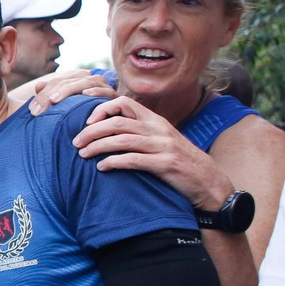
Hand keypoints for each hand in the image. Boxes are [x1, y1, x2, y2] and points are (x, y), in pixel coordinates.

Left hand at [26, 70, 116, 114]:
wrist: (107, 127)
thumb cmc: (79, 119)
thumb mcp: (61, 109)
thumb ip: (49, 96)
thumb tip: (38, 85)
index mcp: (77, 79)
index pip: (57, 82)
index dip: (43, 95)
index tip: (31, 111)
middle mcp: (90, 80)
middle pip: (68, 82)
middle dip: (51, 94)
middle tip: (38, 109)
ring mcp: (103, 86)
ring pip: (84, 83)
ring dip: (69, 90)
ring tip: (55, 100)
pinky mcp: (114, 96)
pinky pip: (105, 91)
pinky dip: (95, 92)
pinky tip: (85, 95)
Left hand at [70, 95, 234, 208]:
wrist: (209, 182)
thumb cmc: (179, 162)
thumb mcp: (161, 141)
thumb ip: (139, 133)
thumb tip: (106, 131)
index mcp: (155, 121)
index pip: (124, 103)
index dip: (101, 109)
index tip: (85, 121)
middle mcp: (158, 129)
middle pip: (117, 122)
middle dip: (91, 131)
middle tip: (75, 142)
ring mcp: (163, 146)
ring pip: (122, 140)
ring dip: (97, 146)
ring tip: (82, 154)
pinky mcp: (165, 164)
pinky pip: (133, 160)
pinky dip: (113, 162)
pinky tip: (101, 168)